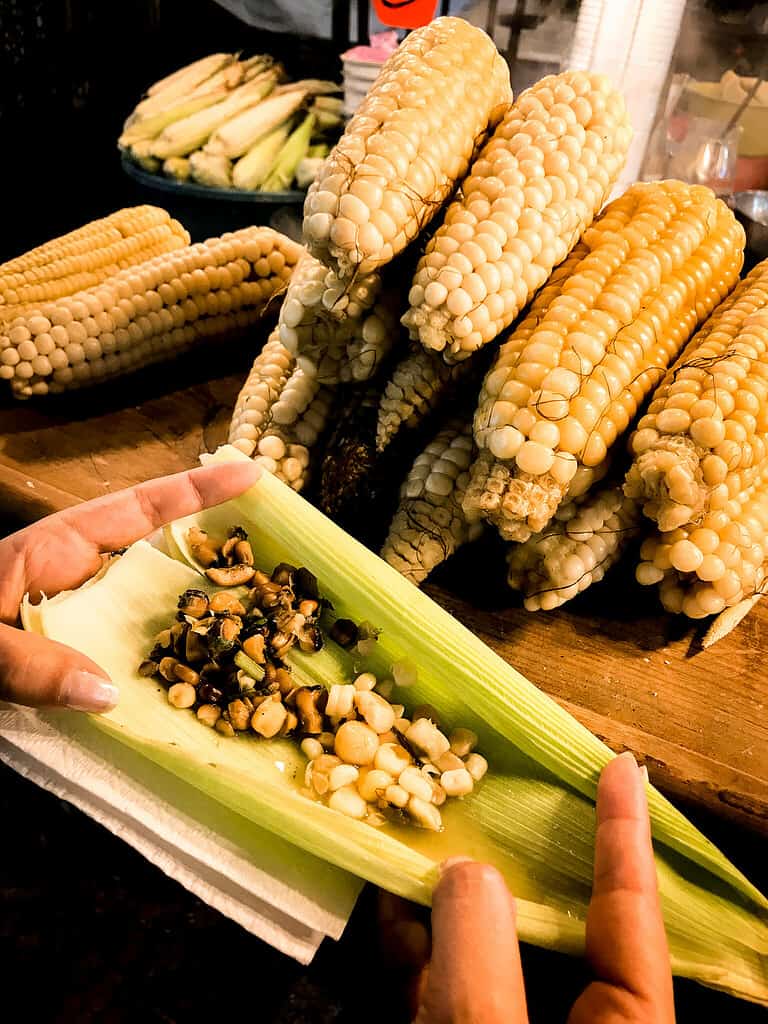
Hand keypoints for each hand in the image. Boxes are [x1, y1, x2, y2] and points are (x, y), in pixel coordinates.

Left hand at [0, 462, 259, 711]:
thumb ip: (32, 665)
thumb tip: (107, 694)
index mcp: (60, 549)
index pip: (139, 509)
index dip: (197, 492)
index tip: (250, 477)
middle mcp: (85, 577)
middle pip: (164, 557)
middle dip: (217, 557)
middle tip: (279, 562)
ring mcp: (88, 616)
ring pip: (159, 608)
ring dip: (201, 619)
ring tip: (260, 627)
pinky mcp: (84, 655)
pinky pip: (138, 656)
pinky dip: (171, 665)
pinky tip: (203, 685)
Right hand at [410, 752, 673, 1022]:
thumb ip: (479, 950)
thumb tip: (464, 870)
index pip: (631, 913)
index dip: (624, 832)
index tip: (621, 766)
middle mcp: (571, 1023)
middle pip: (552, 920)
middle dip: (515, 855)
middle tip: (501, 787)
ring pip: (485, 949)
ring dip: (447, 893)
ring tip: (426, 826)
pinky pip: (436, 983)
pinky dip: (414, 941)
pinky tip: (388, 895)